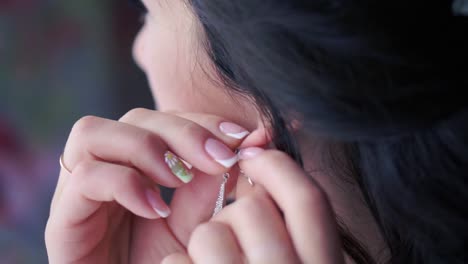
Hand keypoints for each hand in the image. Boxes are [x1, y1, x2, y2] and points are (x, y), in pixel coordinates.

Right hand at [45, 108, 245, 262]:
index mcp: (138, 164)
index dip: (202, 121)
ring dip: (145, 148)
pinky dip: (125, 185)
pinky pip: (84, 178)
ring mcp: (78, 191)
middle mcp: (105, 167)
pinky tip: (155, 209)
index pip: (165, 119)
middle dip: (183, 132)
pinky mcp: (62, 219)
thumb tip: (242, 144)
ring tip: (178, 179)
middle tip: (219, 157)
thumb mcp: (194, 226)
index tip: (242, 137)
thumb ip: (208, 188)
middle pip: (133, 118)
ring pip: (93, 133)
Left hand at [163, 149, 343, 263]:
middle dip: (232, 212)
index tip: (252, 156)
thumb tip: (257, 139)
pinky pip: (178, 263)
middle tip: (232, 236)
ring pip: (211, 232)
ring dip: (203, 242)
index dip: (278, 166)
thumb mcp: (281, 254)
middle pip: (252, 209)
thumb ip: (269, 205)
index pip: (310, 200)